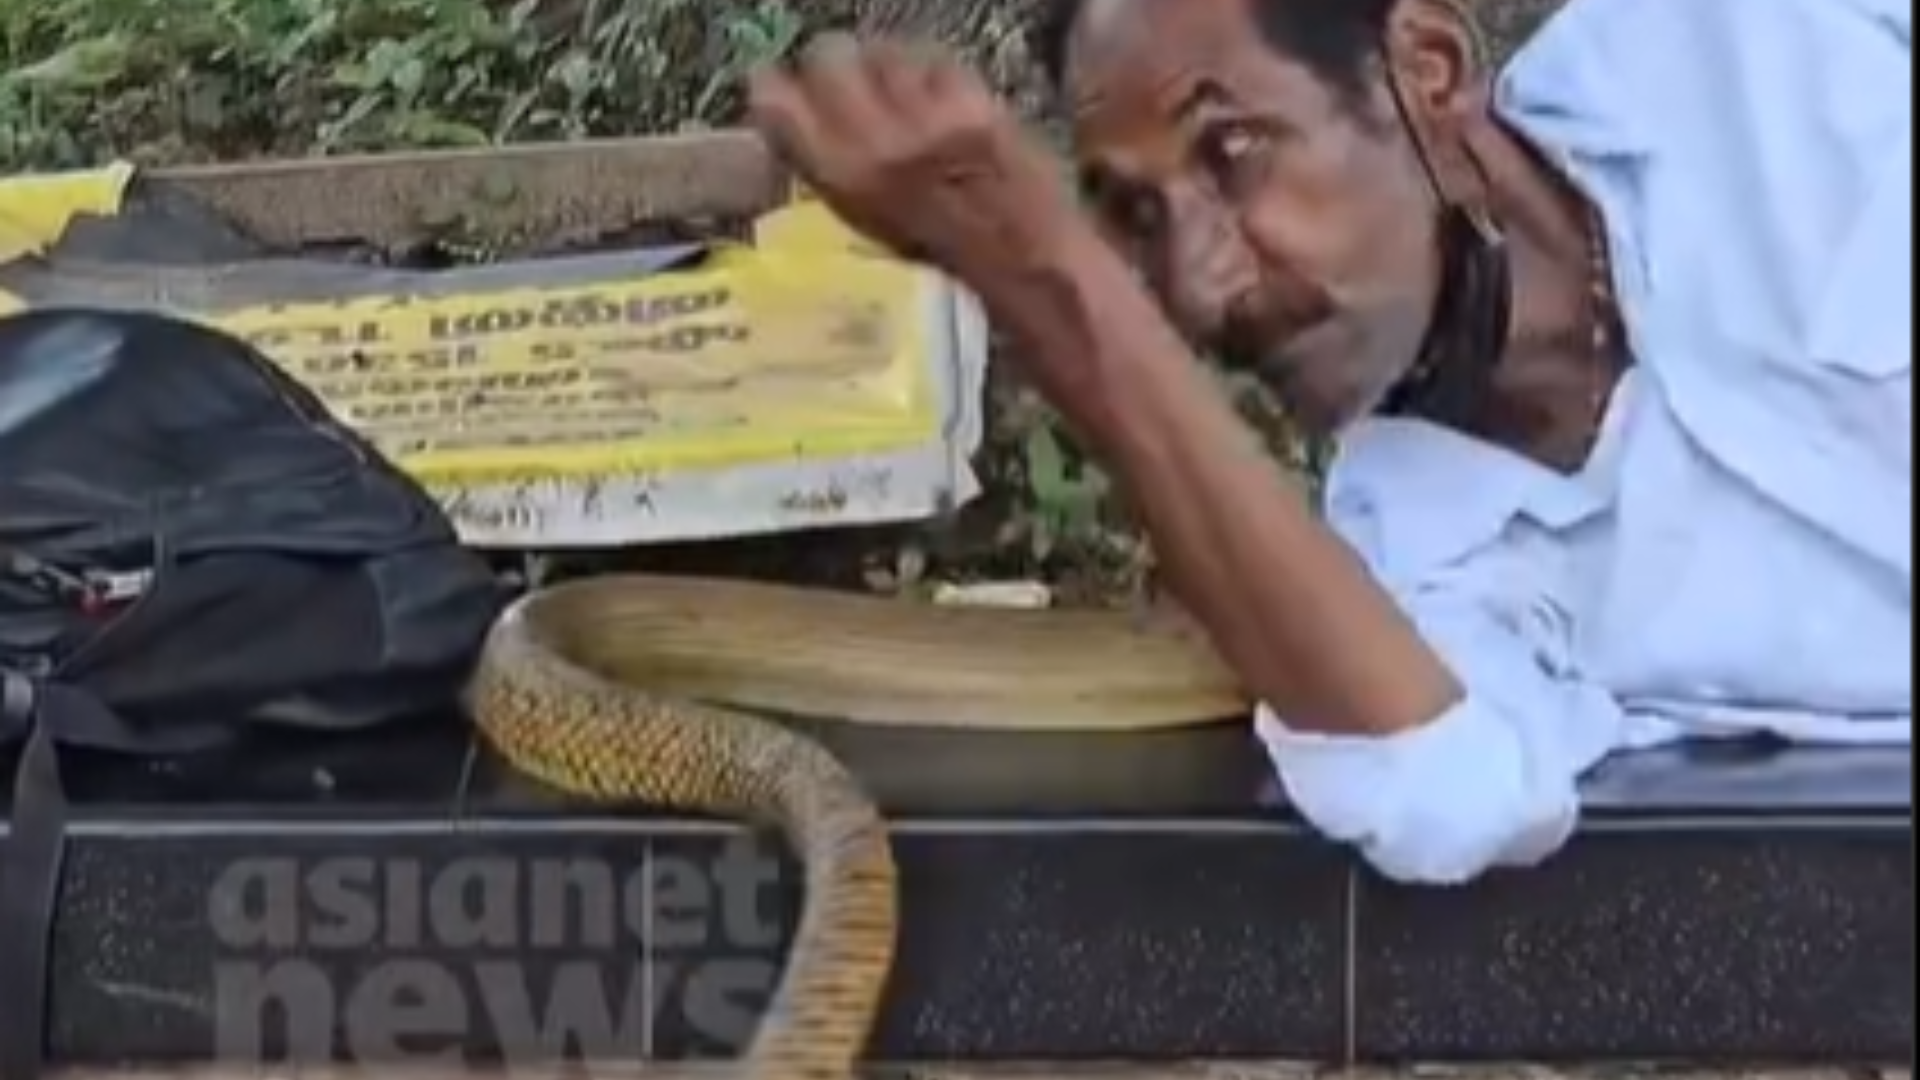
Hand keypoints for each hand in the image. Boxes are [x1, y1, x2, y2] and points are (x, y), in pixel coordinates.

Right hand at [745, 34, 1091, 305]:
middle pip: (829, 54)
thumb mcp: (859, 216)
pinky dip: (934, 73)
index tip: (785, 90)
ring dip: (887, 66)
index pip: (774, 96)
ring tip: (902, 94)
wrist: (1017, 254)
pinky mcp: (972, 95)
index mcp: (838, 176)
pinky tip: (941, 98)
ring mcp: (926, 114)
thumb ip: (825, 162)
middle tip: (849, 84)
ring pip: (884, 50)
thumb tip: (795, 115)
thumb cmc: (935, 253)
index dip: (777, 87)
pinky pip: (935, 60)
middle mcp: (875, 138)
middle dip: (835, 65)